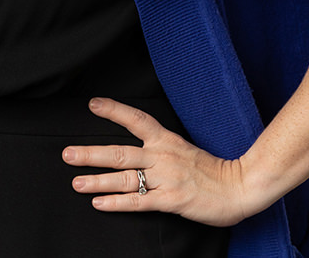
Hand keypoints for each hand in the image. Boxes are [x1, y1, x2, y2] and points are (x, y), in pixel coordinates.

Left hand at [60, 97, 260, 226]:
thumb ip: (163, 149)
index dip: (114, 111)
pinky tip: (99, 203)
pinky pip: (139, 202)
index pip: (137, 120)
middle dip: (91, 153)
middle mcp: (163, 156)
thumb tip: (140, 150)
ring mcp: (166, 179)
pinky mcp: (171, 200)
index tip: (93, 104)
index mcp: (167, 140)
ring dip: (97, 180)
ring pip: (125, 178)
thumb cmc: (214, 171)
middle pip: (120, 152)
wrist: (241, 187)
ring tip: (75, 181)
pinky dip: (116, 202)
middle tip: (67, 153)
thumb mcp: (186, 150)